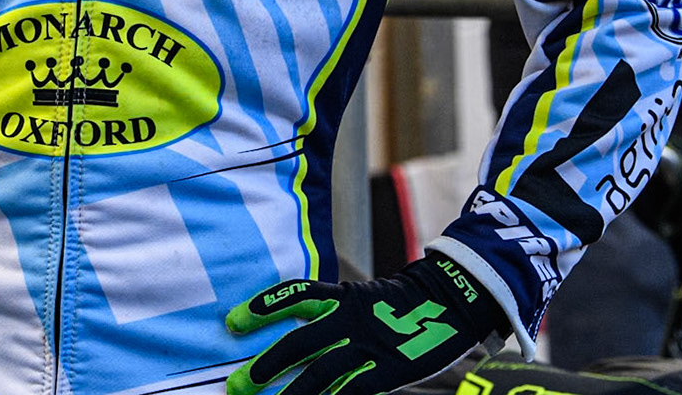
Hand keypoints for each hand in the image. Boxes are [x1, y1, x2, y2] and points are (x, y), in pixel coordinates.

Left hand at [226, 256, 503, 394]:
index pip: (295, 296)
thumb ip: (330, 318)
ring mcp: (370, 346)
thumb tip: (290, 341)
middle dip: (265, 365)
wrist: (451, 302)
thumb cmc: (399, 307)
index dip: (262, 308)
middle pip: (299, 342)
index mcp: (342, 298)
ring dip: (289, 393)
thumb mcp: (363, 302)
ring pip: (320, 373)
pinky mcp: (389, 370)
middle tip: (235, 385)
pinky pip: (352, 390)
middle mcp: (350, 319)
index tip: (230, 322)